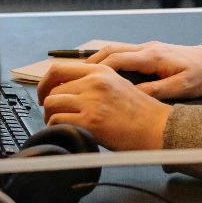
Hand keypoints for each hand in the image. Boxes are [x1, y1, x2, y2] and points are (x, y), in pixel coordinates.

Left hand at [36, 61, 170, 149]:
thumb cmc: (141, 112)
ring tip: (58, 125)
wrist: (157, 128)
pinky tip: (65, 132)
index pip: (59, 69)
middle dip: (49, 105)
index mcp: (100, 72)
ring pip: (52, 105)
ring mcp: (92, 101)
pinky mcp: (90, 121)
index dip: (45, 83)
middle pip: (53, 90)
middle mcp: (94, 83)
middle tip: (52, 116)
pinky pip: (58, 121)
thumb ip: (94, 84)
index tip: (44, 94)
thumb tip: (68, 91)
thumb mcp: (118, 85)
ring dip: (50, 117)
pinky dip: (56, 128)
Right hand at [86, 41, 201, 100]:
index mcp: (152, 56)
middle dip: (87, 63)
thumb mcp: (182, 87)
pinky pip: (121, 54)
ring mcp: (146, 49)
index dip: (96, 70)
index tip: (80, 82)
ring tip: (78, 77)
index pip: (117, 59)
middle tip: (70, 77)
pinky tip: (99, 74)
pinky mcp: (148, 53)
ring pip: (113, 50)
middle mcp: (146, 49)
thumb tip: (133, 96)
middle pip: (109, 51)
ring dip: (95, 61)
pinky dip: (106, 62)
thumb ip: (157, 91)